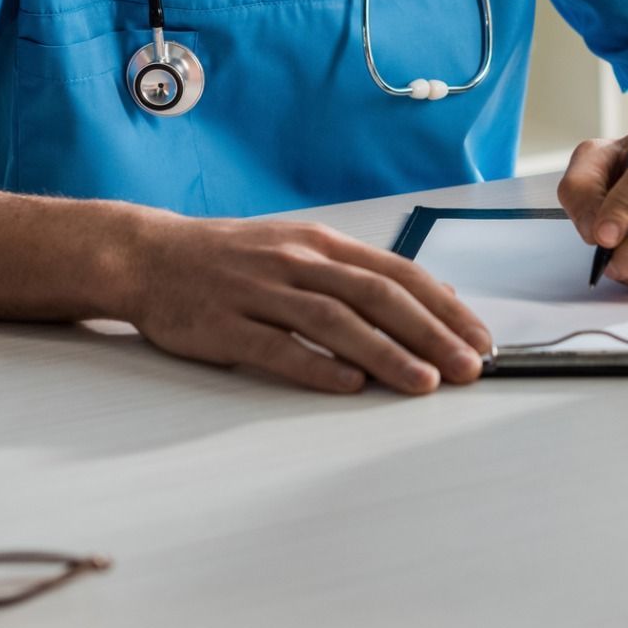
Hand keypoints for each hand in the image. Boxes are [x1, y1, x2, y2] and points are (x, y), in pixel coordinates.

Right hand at [124, 212, 491, 395]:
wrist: (148, 256)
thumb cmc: (232, 259)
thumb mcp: (298, 249)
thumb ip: (356, 274)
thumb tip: (430, 298)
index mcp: (321, 243)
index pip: (397, 273)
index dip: (443, 306)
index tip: (480, 337)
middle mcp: (296, 261)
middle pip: (375, 296)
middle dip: (430, 332)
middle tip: (468, 367)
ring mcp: (259, 291)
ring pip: (334, 321)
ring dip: (385, 353)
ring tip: (424, 382)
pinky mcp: (223, 325)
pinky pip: (276, 347)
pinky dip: (315, 366)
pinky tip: (349, 385)